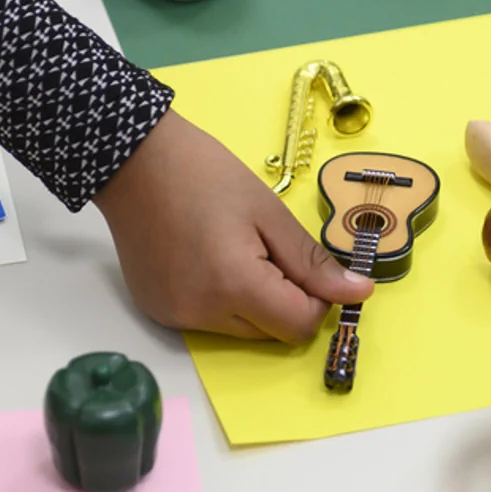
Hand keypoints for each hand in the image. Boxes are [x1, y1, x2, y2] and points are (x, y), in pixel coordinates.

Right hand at [93, 110, 373, 339]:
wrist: (131, 158)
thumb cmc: (204, 174)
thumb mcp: (269, 213)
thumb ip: (313, 263)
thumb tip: (359, 295)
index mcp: (234, 287)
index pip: (299, 326)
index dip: (316, 300)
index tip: (303, 264)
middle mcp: (201, 314)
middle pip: (272, 333)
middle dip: (284, 300)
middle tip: (266, 249)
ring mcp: (175, 316)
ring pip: (242, 331)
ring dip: (254, 302)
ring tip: (232, 250)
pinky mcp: (157, 311)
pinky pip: (208, 321)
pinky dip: (221, 300)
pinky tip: (206, 260)